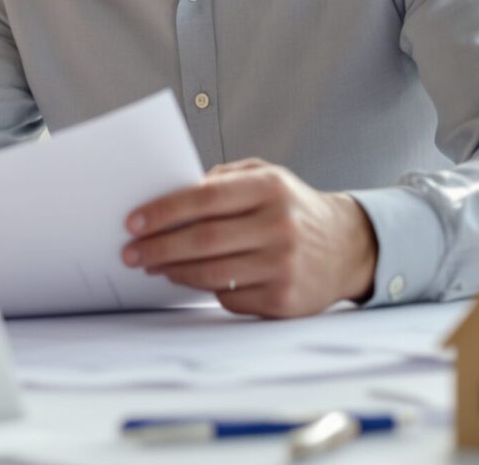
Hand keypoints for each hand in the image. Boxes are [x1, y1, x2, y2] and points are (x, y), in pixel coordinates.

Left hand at [121, 159, 377, 317]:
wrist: (348, 247)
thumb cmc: (293, 209)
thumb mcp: (266, 178)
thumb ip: (222, 180)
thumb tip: (169, 197)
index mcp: (270, 188)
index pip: (205, 198)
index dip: (163, 211)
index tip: (133, 222)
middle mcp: (279, 226)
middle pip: (203, 240)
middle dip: (158, 247)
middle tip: (130, 252)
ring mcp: (283, 266)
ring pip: (211, 274)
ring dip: (173, 271)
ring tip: (152, 265)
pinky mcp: (283, 300)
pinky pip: (228, 298)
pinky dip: (204, 289)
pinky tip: (191, 279)